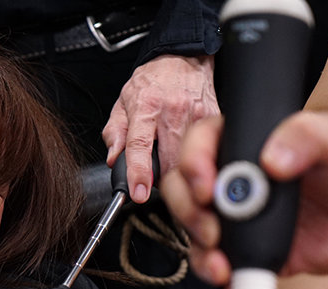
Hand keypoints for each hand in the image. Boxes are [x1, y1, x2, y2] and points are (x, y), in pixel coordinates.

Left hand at [102, 54, 219, 202]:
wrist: (183, 57)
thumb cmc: (153, 80)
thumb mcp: (124, 101)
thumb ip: (115, 132)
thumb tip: (114, 158)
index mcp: (146, 106)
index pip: (140, 145)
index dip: (139, 173)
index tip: (139, 192)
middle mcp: (173, 110)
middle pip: (169, 161)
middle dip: (160, 177)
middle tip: (153, 177)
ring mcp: (196, 115)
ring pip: (188, 159)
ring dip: (177, 169)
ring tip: (168, 161)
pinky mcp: (213, 118)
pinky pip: (205, 149)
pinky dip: (194, 157)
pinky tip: (186, 150)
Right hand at [162, 112, 327, 284]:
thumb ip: (305, 135)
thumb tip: (270, 160)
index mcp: (246, 144)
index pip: (200, 145)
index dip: (193, 164)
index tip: (208, 187)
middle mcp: (233, 179)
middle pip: (183, 189)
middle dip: (188, 211)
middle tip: (212, 228)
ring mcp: (235, 216)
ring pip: (192, 228)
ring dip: (198, 246)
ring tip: (221, 262)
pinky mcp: (245, 249)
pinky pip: (215, 261)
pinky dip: (213, 271)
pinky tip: (228, 276)